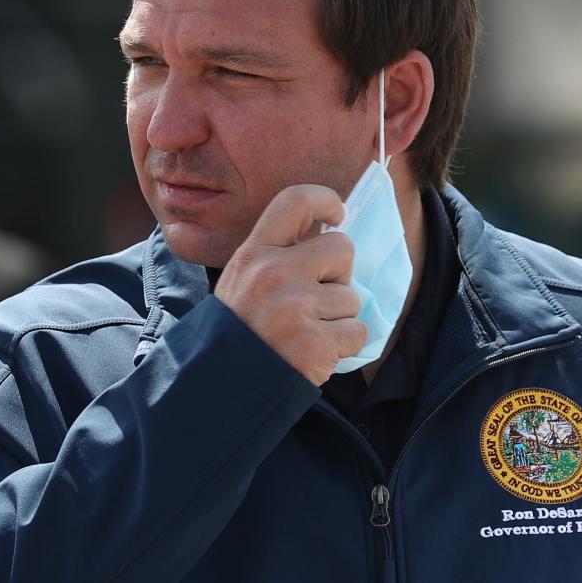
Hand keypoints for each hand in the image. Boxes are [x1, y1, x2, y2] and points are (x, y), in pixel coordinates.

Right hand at [214, 184, 364, 385]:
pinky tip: (315, 350)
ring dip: (338, 315)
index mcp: (255, 252)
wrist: (224, 382)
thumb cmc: (242, 327)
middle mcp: (274, 273)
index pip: (296, 201)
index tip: (337, 214)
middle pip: (342, 247)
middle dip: (340, 272)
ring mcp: (295, 308)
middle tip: (318, 295)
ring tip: (307, 329)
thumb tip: (327, 229)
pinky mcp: (315, 343)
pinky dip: (344, 344)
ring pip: (352, 297)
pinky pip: (357, 331)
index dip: (326, 200)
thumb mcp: (243, 278)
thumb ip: (279, 253)